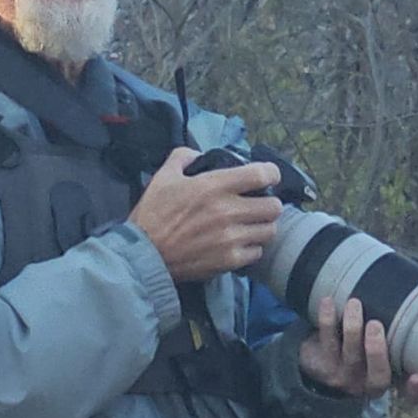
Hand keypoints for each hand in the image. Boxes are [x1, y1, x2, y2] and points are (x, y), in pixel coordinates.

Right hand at [129, 147, 283, 281]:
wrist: (144, 254)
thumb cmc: (152, 214)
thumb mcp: (164, 176)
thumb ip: (184, 157)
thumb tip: (199, 156)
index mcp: (214, 185)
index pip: (263, 174)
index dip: (271, 174)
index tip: (267, 177)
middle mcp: (228, 211)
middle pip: (274, 206)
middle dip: (268, 204)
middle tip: (258, 206)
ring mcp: (231, 238)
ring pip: (269, 230)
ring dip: (262, 227)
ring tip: (251, 226)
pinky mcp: (229, 260)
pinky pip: (256, 252)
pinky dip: (251, 248)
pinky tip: (239, 244)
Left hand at [299, 297, 417, 400]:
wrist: (319, 363)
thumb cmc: (362, 354)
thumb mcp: (382, 356)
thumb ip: (404, 346)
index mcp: (387, 383)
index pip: (407, 396)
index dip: (415, 391)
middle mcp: (365, 385)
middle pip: (376, 375)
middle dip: (376, 351)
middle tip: (375, 324)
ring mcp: (341, 376)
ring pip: (349, 355)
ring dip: (352, 328)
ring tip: (354, 304)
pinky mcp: (319, 362)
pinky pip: (324, 341)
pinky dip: (327, 319)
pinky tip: (329, 302)